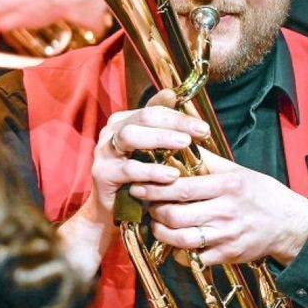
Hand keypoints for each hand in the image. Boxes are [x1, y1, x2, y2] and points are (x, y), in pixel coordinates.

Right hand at [59, 90, 207, 278]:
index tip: (204, 128)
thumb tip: (174, 94)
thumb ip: (163, 127)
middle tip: (198, 133)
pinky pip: (128, 169)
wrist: (114, 213)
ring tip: (185, 145)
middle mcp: (111, 132)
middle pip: (143, 118)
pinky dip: (151, 171)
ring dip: (160, 139)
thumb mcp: (154, 153)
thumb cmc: (140, 180)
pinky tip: (171, 175)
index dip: (180, 117)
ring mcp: (104, 152)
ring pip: (130, 136)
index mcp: (124, 121)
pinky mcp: (103, 174)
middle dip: (173, 124)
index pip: (154, 110)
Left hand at [132, 148, 307, 265]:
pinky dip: (180, 253)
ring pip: (181, 239)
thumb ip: (208, 160)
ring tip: (157, 224)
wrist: (288, 223)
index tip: (139, 184)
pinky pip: (195, 258)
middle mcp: (226, 211)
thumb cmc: (260, 193)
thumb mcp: (238, 171)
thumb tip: (181, 141)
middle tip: (148, 206)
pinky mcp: (228, 255)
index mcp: (227, 186)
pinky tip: (175, 244)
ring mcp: (227, 236)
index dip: (155, 187)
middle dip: (155, 211)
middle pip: (176, 215)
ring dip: (162, 233)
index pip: (182, 187)